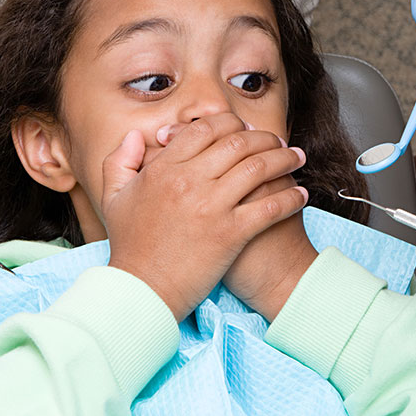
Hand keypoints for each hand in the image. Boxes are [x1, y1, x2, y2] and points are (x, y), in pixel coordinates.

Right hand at [101, 113, 307, 321]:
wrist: (143, 291)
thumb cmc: (130, 246)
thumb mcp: (114, 197)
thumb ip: (120, 160)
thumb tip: (137, 135)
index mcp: (164, 169)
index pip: (206, 129)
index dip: (232, 123)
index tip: (246, 129)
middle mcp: (189, 181)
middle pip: (239, 143)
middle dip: (265, 138)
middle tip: (279, 142)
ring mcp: (212, 206)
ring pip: (260, 168)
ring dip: (285, 159)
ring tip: (298, 159)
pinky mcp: (231, 233)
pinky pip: (271, 206)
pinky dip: (291, 197)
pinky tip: (301, 194)